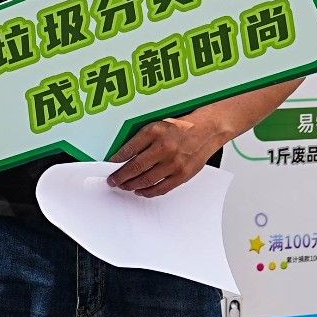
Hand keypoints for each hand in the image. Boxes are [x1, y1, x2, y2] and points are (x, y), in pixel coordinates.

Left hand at [106, 116, 224, 197]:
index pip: (129, 150)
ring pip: (146, 180)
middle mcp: (164, 147)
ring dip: (131, 185)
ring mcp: (174, 163)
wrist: (207, 130)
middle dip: (121, 176)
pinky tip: (140, 191)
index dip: (116, 161)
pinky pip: (161, 188)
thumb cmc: (182, 127)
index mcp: (155, 132)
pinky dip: (148, 191)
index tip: (109, 166)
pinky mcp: (182, 174)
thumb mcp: (158, 125)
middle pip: (135, 167)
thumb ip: (141, 139)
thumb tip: (124, 155)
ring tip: (124, 186)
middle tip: (113, 180)